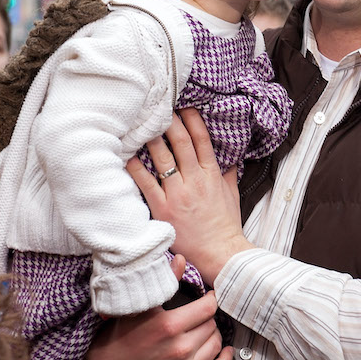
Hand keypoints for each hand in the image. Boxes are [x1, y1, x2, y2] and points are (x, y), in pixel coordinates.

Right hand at [75, 288, 232, 359]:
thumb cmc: (124, 333)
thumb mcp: (142, 305)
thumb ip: (165, 281)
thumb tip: (183, 258)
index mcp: (170, 325)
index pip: (208, 307)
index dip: (210, 299)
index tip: (207, 296)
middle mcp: (179, 349)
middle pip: (212, 326)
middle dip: (207, 318)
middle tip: (199, 315)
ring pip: (216, 345)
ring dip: (213, 335)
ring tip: (203, 330)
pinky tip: (225, 351)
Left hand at [126, 109, 250, 284]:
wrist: (220, 252)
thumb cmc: (225, 225)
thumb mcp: (232, 195)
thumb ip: (230, 174)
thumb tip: (232, 159)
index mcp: (212, 175)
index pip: (202, 140)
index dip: (193, 120)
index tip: (184, 107)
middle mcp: (195, 180)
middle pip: (181, 143)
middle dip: (169, 122)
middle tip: (159, 108)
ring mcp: (178, 194)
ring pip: (163, 158)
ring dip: (152, 139)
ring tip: (142, 125)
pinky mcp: (163, 208)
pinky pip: (146, 183)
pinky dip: (136, 168)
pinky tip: (128, 157)